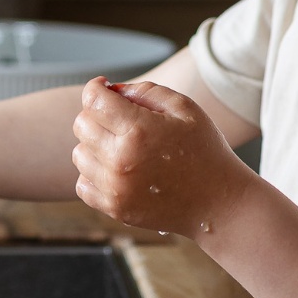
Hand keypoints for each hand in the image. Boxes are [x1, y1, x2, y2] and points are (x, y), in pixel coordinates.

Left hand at [70, 77, 255, 238]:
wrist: (218, 202)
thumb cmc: (204, 150)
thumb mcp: (184, 108)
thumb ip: (145, 91)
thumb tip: (111, 90)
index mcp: (138, 130)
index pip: (93, 100)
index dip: (96, 88)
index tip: (104, 88)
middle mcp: (120, 159)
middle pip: (81, 124)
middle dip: (97, 115)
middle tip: (120, 118)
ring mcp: (115, 188)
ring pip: (79, 154)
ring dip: (94, 145)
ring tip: (121, 146)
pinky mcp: (114, 208)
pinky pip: (82, 184)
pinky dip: (94, 174)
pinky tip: (117, 169)